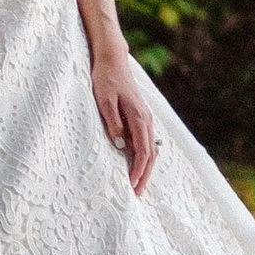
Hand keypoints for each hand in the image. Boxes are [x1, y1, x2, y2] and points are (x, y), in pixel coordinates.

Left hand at [90, 51, 157, 194]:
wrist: (112, 59)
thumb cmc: (106, 79)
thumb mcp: (104, 100)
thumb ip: (113, 122)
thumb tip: (121, 145)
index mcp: (138, 117)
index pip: (143, 151)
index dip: (138, 170)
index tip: (132, 186)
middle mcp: (146, 119)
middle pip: (150, 154)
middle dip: (144, 176)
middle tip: (137, 194)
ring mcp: (144, 118)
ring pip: (150, 149)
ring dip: (145, 169)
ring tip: (137, 185)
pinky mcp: (139, 117)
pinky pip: (146, 142)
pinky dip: (144, 158)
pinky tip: (136, 166)